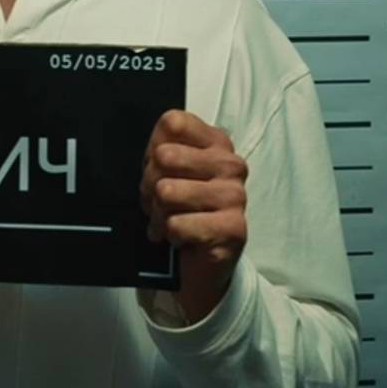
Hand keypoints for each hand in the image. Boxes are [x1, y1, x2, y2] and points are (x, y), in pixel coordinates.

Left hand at [141, 109, 247, 323]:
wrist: (198, 264)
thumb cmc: (181, 212)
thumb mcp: (167, 173)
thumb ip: (162, 149)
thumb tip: (159, 149)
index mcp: (217, 142)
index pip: (172, 123)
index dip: (153, 149)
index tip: (160, 170)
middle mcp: (231, 165)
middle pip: (164, 156)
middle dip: (151, 185)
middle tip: (160, 202)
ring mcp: (235, 196)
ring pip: (167, 191)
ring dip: (159, 214)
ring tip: (168, 220)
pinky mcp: (233, 228)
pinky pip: (177, 224)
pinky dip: (170, 235)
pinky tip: (180, 238)